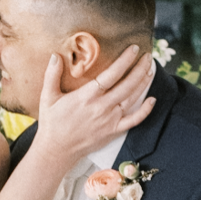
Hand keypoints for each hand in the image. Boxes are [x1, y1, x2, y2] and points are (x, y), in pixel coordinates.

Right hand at [31, 45, 154, 169]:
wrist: (56, 150)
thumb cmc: (52, 123)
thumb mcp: (48, 97)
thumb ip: (52, 75)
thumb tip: (55, 55)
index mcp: (87, 96)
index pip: (111, 74)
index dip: (125, 60)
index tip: (134, 49)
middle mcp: (101, 107)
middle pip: (127, 84)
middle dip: (140, 68)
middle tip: (147, 56)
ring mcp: (110, 120)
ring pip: (132, 99)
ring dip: (143, 83)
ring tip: (150, 70)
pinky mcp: (113, 131)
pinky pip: (134, 120)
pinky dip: (145, 110)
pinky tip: (152, 100)